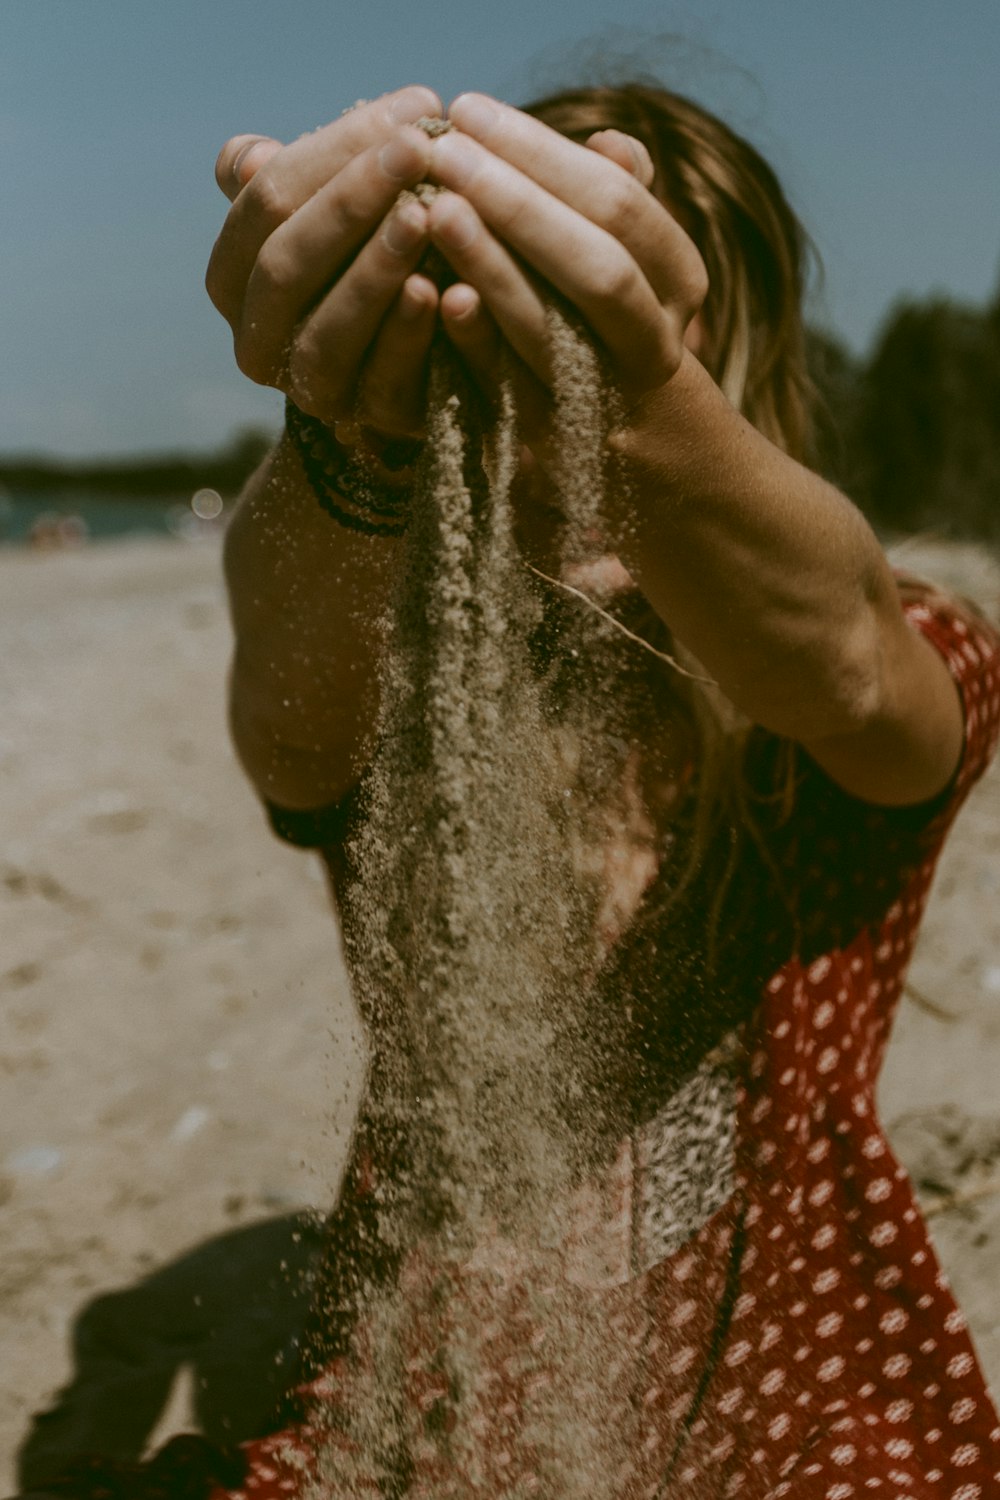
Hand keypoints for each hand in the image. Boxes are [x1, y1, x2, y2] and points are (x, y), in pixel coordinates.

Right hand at [206, 86, 446, 435]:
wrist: (419, 359)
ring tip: (426, 216)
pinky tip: (445, 293)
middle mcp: (254, 339)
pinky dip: (411, 336)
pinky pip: (382, 381)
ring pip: (325, 330)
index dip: (334, 149)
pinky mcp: (366, 422)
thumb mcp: (335, 212)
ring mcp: (308, 389)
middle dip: (352, 200)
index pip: (265, 199)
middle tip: (419, 149)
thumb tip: (247, 156)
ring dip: (374, 270)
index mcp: (233, 274)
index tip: (410, 107)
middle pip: (286, 262)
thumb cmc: (371, 257)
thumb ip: (299, 180)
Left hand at [422, 94, 707, 434]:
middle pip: (596, 266)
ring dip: (492, 267)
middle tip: (443, 151)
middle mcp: (652, 342)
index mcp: (678, 280)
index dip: (542, 154)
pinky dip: (475, 344)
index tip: (471, 111)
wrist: (650, 464)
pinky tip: (436, 295)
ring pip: (551, 331)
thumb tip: (610, 142)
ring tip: (434, 208)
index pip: (619, 204)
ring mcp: (603, 398)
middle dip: (516, 203)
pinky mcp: (551, 444)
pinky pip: (510, 392)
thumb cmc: (622, 332)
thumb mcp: (642, 264)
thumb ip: (623, 203)